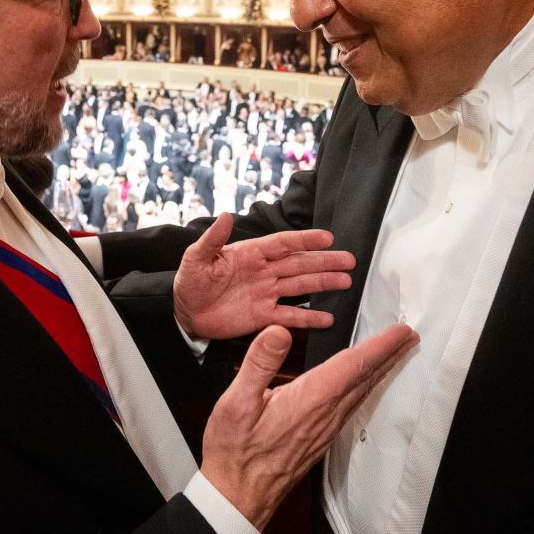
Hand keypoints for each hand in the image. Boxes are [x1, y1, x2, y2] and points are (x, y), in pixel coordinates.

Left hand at [173, 214, 355, 339]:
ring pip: (300, 286)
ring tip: (345, 281)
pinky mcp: (264, 316)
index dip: (304, 240)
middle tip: (349, 260)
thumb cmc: (190, 281)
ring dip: (323, 283)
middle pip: (299, 264)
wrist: (184, 313)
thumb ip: (213, 239)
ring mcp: (266, 293)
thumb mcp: (196, 258)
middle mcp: (264, 271)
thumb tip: (226, 215)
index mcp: (250, 254)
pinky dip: (308, 317)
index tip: (327, 238)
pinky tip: (327, 318)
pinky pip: (290, 316)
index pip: (282, 244)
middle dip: (324, 261)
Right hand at [200, 323, 416, 530]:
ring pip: (361, 393)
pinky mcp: (320, 438)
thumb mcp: (237, 402)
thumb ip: (259, 363)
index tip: (402, 331)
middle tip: (409, 337)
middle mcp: (325, 414)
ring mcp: (325, 428)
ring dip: (380, 371)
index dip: (381, 346)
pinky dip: (364, 388)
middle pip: (365, 378)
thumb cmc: (236, 452)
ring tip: (393, 355)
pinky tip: (362, 386)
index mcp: (310, 399)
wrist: (239, 495)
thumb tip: (279, 332)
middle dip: (389, 355)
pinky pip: (351, 406)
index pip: (354, 365)